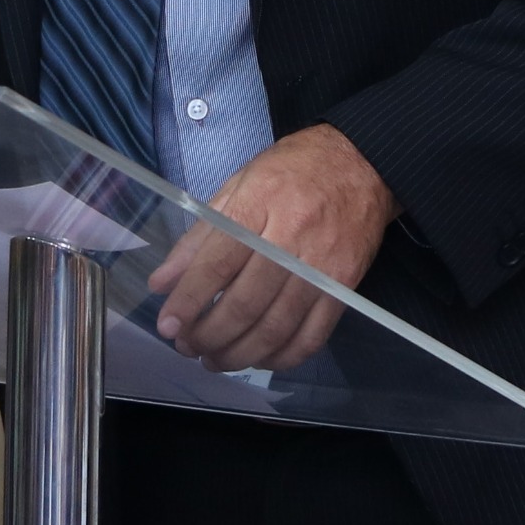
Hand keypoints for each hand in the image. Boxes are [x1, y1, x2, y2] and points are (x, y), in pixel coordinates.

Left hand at [147, 126, 396, 373]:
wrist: (361, 163)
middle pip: (245, 303)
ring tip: (216, 360)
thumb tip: (163, 282)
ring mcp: (322, 266)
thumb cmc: (293, 170)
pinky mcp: (345, 286)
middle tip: (188, 347)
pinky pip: (312, 335)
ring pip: (276, 327)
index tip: (167, 326)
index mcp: (259, 205)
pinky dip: (282, 357)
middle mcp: (292, 237)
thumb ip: (200, 237)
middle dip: (209, 335)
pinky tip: (260, 358)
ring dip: (240, 354)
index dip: (188, 300)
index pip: (217, 263)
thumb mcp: (239, 186)